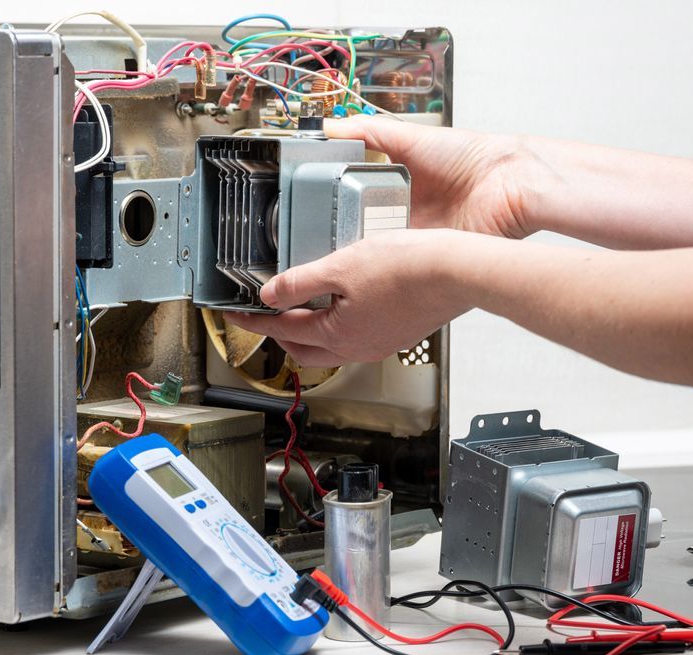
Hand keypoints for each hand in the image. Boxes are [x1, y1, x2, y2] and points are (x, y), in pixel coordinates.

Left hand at [223, 229, 470, 367]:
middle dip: (278, 334)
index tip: (235, 313)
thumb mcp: (341, 266)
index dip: (253, 320)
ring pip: (331, 348)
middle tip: (263, 315)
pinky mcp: (397, 335)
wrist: (458, 272)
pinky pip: (355, 339)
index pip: (282, 329)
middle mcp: (358, 348)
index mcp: (338, 335)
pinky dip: (336, 328)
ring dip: (309, 333)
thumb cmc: (409, 268)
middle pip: (304, 350)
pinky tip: (342, 305)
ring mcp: (379, 345)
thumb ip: (300, 282)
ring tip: (299, 308)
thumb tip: (270, 295)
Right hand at [325, 116, 553, 238]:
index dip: (332, 201)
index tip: (308, 203)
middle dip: (338, 231)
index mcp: (396, 185)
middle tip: (311, 233)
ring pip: (373, 246)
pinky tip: (362, 257)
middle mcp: (403, 213)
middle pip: (358, 226)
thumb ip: (369, 132)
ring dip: (356, 247)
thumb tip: (330, 127)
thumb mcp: (411, 137)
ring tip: (327, 247)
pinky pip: (396, 260)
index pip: (353, 196)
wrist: (509, 185)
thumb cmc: (473, 157)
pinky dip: (381, 259)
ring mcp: (414, 235)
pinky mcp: (425, 254)